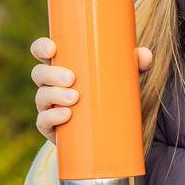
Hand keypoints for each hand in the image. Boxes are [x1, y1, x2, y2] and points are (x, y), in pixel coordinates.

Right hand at [31, 37, 153, 143]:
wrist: (109, 136)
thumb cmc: (111, 97)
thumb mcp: (123, 79)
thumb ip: (135, 65)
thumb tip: (145, 55)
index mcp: (62, 67)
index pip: (43, 53)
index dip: (41, 48)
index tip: (52, 48)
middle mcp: (51, 86)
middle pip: (39, 74)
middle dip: (51, 74)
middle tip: (71, 78)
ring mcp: (49, 107)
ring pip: (41, 97)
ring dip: (54, 95)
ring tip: (75, 98)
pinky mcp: (52, 128)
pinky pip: (43, 122)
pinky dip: (52, 117)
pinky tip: (66, 115)